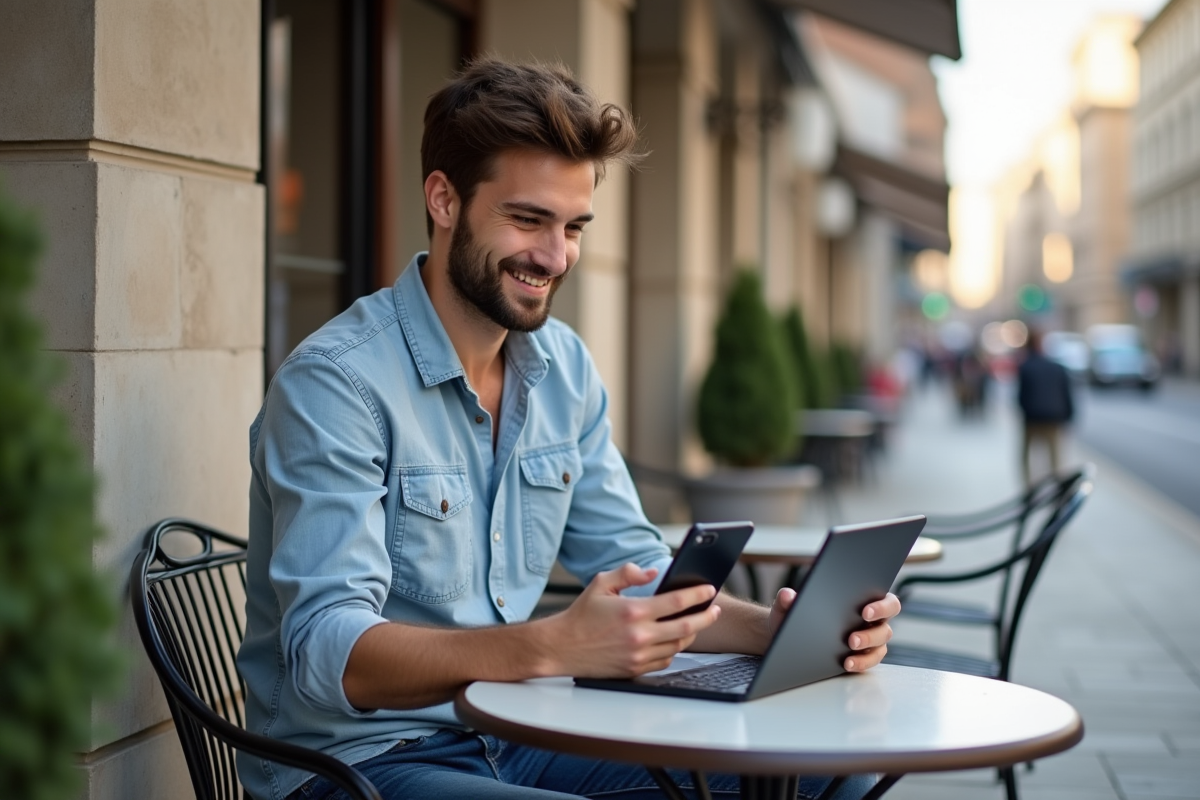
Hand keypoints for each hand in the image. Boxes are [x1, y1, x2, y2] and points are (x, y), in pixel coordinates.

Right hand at [543, 563, 721, 677]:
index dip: (697, 595)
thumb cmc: (581, 615)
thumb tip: (653, 572)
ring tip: (696, 623)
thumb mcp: (601, 584)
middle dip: (706, 617)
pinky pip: (665, 660)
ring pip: (678, 645)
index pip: (676, 601)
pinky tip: (674, 640)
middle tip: (714, 610)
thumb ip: (628, 574)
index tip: (709, 590)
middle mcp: (640, 635)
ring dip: (692, 634)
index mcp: (634, 611)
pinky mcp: (635, 669)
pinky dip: (673, 649)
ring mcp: (639, 655)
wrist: (561, 647)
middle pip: (686, 626)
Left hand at [765, 589, 899, 671]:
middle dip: (871, 633)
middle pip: (885, 625)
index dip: (880, 605)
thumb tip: (788, 595)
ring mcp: (870, 639)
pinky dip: (860, 663)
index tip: (864, 611)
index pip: (884, 600)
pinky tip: (847, 664)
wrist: (790, 636)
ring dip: (866, 649)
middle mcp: (872, 620)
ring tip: (848, 653)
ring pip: (880, 645)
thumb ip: (787, 599)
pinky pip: (869, 661)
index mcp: (863, 600)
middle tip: (852, 638)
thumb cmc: (796, 615)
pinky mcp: (864, 656)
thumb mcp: (787, 607)